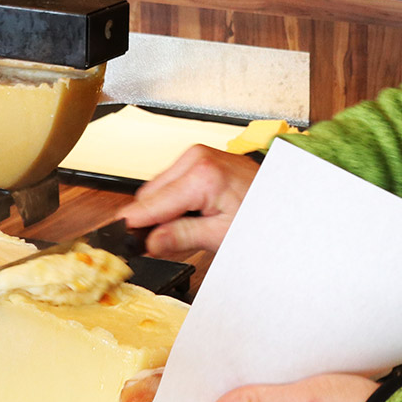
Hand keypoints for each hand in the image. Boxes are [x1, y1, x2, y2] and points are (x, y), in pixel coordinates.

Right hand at [119, 145, 259, 255]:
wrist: (283, 200)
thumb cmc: (262, 216)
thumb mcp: (221, 235)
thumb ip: (181, 237)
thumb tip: (149, 242)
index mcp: (200, 175)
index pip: (150, 204)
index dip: (132, 226)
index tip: (117, 241)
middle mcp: (195, 158)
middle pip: (149, 195)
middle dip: (152, 220)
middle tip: (160, 245)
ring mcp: (197, 155)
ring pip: (158, 189)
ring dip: (163, 210)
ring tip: (189, 228)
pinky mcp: (199, 158)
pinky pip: (172, 182)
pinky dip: (175, 200)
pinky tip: (193, 214)